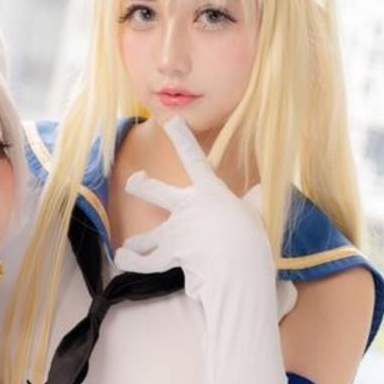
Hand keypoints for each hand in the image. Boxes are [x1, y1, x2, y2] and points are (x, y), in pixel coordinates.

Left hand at [113, 116, 268, 289]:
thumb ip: (256, 199)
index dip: (182, 138)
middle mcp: (187, 207)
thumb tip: (262, 189)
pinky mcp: (169, 254)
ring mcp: (175, 230)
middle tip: (134, 180)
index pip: (195, 159)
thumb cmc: (251, 238)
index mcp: (210, 191)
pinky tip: (122, 259)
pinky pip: (147, 261)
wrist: (235, 263)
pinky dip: (134, 262)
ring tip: (126, 248)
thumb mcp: (258, 213)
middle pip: (157, 192)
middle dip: (142, 186)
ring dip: (138, 243)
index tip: (172, 121)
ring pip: (150, 237)